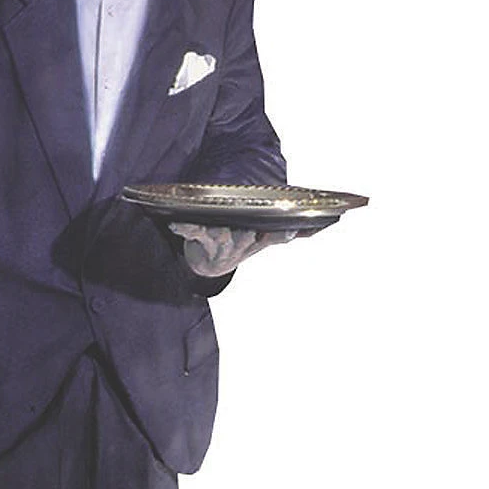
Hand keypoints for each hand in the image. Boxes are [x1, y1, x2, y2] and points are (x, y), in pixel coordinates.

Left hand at [169, 223, 298, 276]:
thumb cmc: (235, 246)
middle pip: (246, 238)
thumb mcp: (260, 241)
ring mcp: (218, 245)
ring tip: (220, 228)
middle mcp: (238, 245)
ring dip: (221, 234)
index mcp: (254, 241)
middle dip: (248, 234)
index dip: (280, 235)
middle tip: (253, 228)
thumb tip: (313, 230)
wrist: (206, 266)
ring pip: (222, 238)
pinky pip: (191, 233)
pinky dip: (183, 228)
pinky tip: (175, 222)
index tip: (291, 231)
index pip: (271, 238)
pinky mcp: (198, 240)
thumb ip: (282, 234)